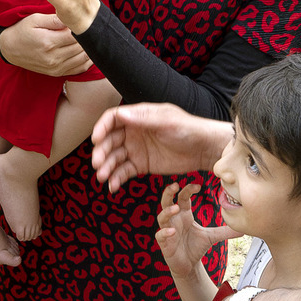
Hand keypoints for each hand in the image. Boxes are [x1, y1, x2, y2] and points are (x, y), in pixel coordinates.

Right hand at [0, 13, 93, 76]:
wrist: (10, 49)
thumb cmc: (22, 30)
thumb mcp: (34, 19)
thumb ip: (54, 19)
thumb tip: (70, 18)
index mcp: (48, 42)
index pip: (76, 35)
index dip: (82, 28)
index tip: (83, 21)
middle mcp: (53, 57)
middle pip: (81, 47)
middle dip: (88, 38)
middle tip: (89, 29)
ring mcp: (55, 68)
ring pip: (83, 58)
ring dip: (89, 49)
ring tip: (89, 39)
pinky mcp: (56, 73)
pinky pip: (79, 69)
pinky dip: (87, 61)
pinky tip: (88, 52)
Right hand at [91, 104, 231, 192]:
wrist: (204, 149)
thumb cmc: (188, 129)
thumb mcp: (167, 121)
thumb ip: (144, 119)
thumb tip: (120, 114)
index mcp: (138, 117)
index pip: (112, 119)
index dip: (101, 128)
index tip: (96, 140)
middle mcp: (133, 132)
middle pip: (109, 140)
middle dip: (101, 152)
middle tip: (97, 164)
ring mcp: (136, 149)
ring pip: (114, 158)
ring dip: (106, 167)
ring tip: (102, 177)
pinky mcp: (142, 165)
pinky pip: (124, 172)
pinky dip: (116, 179)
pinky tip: (112, 186)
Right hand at [156, 182, 234, 274]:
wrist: (189, 265)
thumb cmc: (196, 247)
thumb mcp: (212, 236)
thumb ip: (225, 231)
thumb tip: (244, 228)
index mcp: (184, 214)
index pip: (183, 197)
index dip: (188, 190)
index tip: (198, 186)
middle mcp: (174, 220)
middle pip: (166, 201)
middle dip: (168, 192)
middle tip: (174, 185)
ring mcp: (168, 230)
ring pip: (162, 217)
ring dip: (167, 211)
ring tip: (176, 208)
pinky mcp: (164, 243)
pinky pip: (160, 235)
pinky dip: (165, 233)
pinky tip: (172, 232)